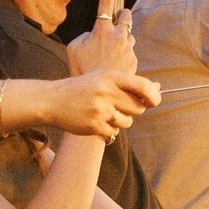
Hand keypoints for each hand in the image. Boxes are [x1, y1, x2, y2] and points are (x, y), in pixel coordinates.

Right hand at [45, 71, 159, 140]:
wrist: (51, 100)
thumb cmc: (82, 88)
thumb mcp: (103, 78)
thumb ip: (130, 84)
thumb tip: (158, 87)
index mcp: (110, 77)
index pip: (143, 86)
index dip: (154, 96)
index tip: (154, 101)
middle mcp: (106, 92)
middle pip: (138, 108)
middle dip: (133, 110)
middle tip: (119, 106)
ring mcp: (99, 110)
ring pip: (127, 122)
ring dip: (121, 120)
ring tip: (104, 113)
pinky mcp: (94, 125)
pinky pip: (114, 132)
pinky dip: (109, 129)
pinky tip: (96, 120)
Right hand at [66, 5, 136, 80]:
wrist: (98, 91)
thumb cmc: (81, 68)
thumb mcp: (74, 47)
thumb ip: (86, 35)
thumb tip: (95, 33)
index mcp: (102, 30)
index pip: (106, 2)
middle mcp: (119, 36)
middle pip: (126, 16)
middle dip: (122, 15)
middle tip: (118, 18)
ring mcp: (128, 48)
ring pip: (129, 36)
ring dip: (122, 38)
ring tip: (110, 51)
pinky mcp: (134, 59)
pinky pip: (130, 52)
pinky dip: (123, 55)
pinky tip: (113, 64)